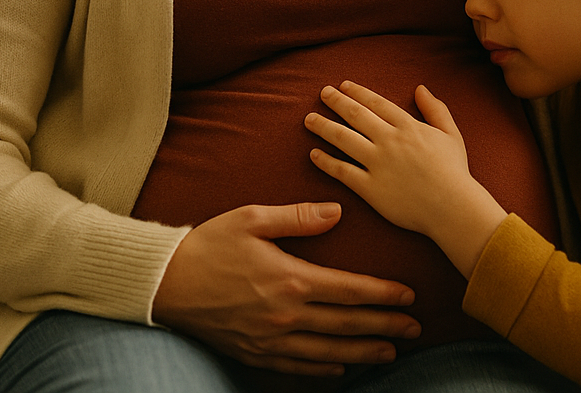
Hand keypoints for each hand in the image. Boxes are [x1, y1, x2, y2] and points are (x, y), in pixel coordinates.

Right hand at [151, 201, 419, 375]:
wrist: (164, 282)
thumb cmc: (210, 244)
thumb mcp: (253, 218)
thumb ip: (298, 218)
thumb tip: (337, 212)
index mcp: (290, 279)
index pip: (349, 290)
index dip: (383, 294)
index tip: (409, 294)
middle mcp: (286, 315)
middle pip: (347, 325)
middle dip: (385, 325)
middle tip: (415, 327)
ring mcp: (270, 340)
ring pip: (328, 352)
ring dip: (363, 352)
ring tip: (391, 351)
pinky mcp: (254, 353)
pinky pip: (297, 367)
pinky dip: (324, 369)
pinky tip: (341, 368)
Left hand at [306, 82, 506, 276]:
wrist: (453, 207)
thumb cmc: (455, 172)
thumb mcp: (450, 134)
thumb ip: (436, 109)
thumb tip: (420, 88)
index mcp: (408, 127)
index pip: (376, 103)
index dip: (357, 92)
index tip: (343, 86)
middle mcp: (389, 141)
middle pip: (355, 115)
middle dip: (336, 101)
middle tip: (323, 93)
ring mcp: (378, 164)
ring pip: (343, 139)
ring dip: (323, 127)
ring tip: (309, 119)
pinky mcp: (370, 188)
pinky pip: (342, 172)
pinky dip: (326, 162)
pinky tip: (314, 154)